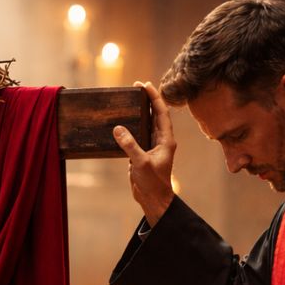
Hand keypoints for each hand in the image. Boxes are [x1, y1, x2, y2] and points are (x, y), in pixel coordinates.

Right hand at [113, 80, 176, 226]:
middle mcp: (160, 140)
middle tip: (136, 87)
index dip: (154, 98)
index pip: (161, 113)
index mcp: (166, 140)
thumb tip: (118, 128)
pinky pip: (137, 135)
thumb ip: (130, 145)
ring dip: (139, 111)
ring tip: (129, 100)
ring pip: (146, 123)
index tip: (146, 85)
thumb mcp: (141, 163)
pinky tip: (122, 121)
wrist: (153, 199)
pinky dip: (131, 126)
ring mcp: (151, 146)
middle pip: (154, 115)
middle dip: (147, 100)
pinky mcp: (142, 153)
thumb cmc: (153, 183)